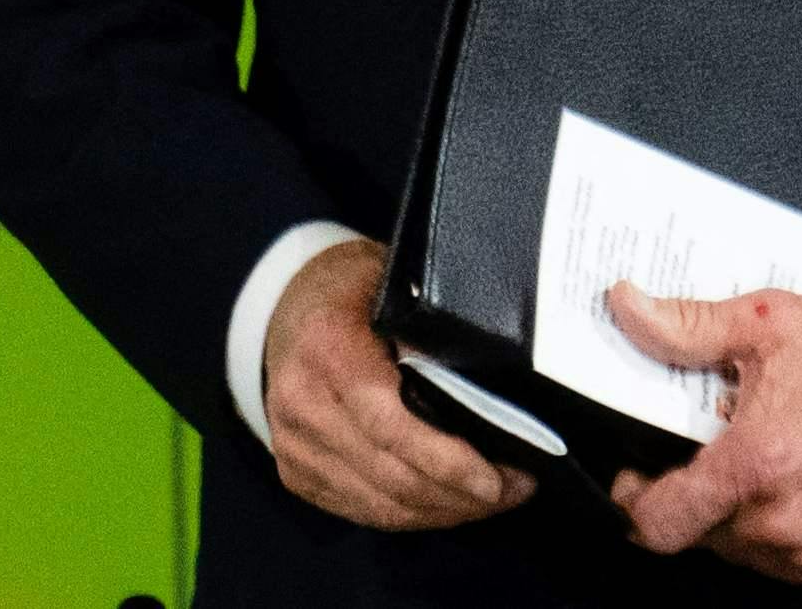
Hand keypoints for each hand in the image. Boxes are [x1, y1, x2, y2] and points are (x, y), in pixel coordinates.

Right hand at [261, 236, 537, 531]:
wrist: (287, 307)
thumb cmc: (354, 291)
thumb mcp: (395, 286)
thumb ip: (431, 331)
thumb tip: (491, 385)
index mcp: (329, 348)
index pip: (390, 425)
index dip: (446, 461)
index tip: (496, 480)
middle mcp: (302, 403)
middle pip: (391, 476)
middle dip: (461, 495)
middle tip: (514, 490)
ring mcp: (294, 445)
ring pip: (381, 505)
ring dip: (443, 512)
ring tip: (492, 501)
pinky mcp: (296, 473)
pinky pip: (364, 512)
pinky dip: (412, 516)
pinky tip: (449, 504)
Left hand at [600, 284, 801, 589]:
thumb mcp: (768, 323)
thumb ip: (687, 327)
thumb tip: (627, 308)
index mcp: (755, 466)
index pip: (661, 523)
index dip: (635, 502)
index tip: (637, 478)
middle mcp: (782, 521)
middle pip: (699, 534)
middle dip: (694, 495)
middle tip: (715, 448)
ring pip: (740, 550)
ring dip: (736, 514)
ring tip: (762, 460)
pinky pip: (784, 562)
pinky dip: (777, 530)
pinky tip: (796, 484)